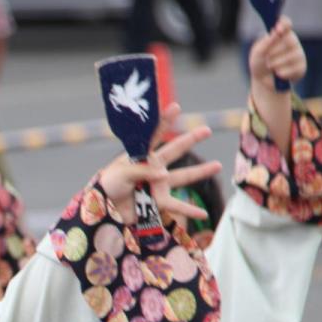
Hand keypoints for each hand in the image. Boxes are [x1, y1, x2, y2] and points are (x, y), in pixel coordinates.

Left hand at [98, 103, 221, 222]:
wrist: (103, 209)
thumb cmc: (108, 186)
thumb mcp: (121, 173)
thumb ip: (142, 171)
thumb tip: (163, 175)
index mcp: (141, 156)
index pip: (154, 135)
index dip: (165, 121)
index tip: (175, 106)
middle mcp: (153, 168)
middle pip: (175, 151)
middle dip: (191, 140)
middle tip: (206, 129)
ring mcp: (158, 184)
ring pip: (183, 176)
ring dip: (201, 171)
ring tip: (218, 165)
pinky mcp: (158, 203)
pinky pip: (177, 206)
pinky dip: (190, 211)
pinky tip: (203, 215)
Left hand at [248, 16, 305, 89]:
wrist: (262, 81)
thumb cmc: (260, 63)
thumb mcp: (257, 53)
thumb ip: (265, 42)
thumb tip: (276, 32)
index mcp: (281, 34)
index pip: (286, 23)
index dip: (284, 24)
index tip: (277, 30)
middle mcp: (292, 42)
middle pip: (289, 40)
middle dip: (274, 51)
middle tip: (267, 58)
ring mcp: (299, 54)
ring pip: (290, 56)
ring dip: (275, 64)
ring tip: (271, 66)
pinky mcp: (302, 67)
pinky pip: (292, 69)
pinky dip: (281, 73)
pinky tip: (278, 73)